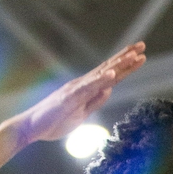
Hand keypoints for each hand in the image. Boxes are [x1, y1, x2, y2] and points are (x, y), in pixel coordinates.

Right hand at [13, 42, 145, 144]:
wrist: (30, 128)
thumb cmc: (54, 121)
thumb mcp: (82, 113)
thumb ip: (96, 101)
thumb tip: (110, 89)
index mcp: (86, 89)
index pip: (110, 74)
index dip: (126, 64)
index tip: (140, 54)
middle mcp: (82, 84)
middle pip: (108, 68)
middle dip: (126, 57)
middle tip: (142, 45)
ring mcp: (76, 89)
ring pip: (101, 75)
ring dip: (118, 64)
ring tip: (133, 55)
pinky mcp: (68, 98)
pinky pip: (87, 88)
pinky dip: (100, 80)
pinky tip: (112, 74)